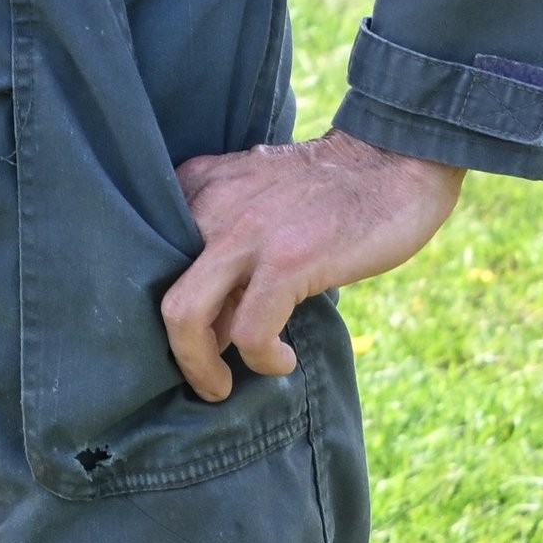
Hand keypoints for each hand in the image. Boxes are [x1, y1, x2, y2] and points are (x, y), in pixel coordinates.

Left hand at [160, 129, 461, 402]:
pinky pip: (250, 330)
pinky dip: (262, 359)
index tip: (194, 337)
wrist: (393, 157)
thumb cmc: (331, 189)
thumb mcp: (258, 197)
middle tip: (205, 379)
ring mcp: (245, 233)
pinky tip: (283, 360)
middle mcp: (208, 206)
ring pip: (185, 315)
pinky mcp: (287, 259)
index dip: (163, 309)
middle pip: (157, 293)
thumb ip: (227, 238)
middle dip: (176, 351)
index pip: (149, 258)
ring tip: (226, 385)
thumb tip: (215, 319)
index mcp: (198, 187)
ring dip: (201, 366)